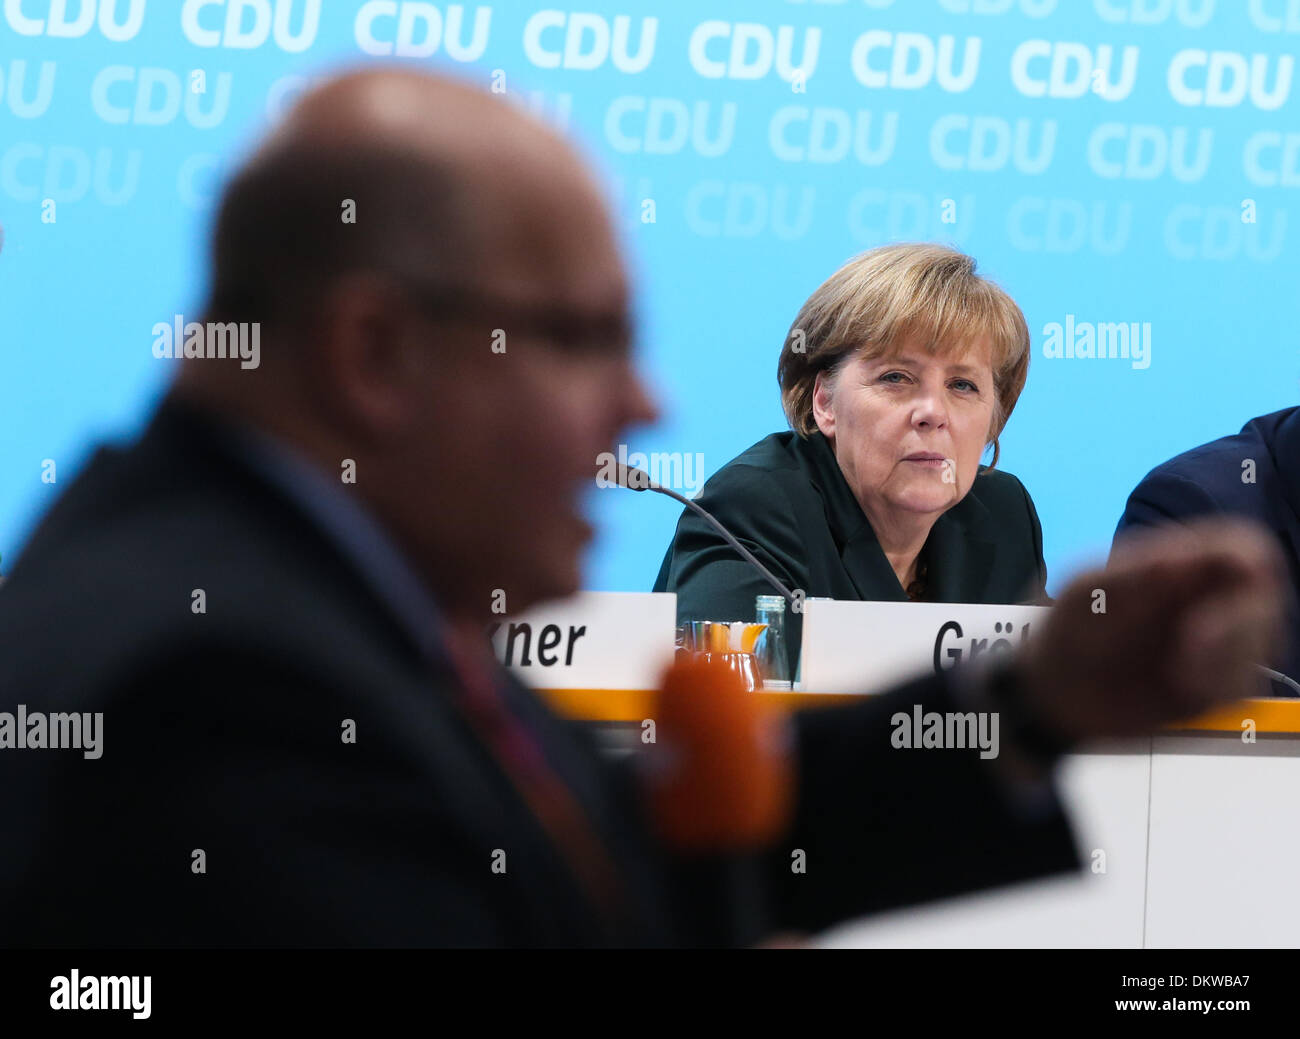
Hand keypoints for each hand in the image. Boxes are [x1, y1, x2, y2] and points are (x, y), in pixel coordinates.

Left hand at [1015, 517, 1285, 744]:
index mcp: (1180, 562)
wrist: (1054, 695)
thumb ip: (1131, 577)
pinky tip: (1176, 688)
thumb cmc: (1067, 632)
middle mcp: (1208, 597)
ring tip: (1173, 673)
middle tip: (1188, 647)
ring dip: (1224, 661)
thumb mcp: (1085, 596)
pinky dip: (1216, 688)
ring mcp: (1218, 642)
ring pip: (1262, 641)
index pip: (1240, 543)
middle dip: (1237, 624)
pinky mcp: (1217, 685)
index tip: (1218, 595)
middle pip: (1266, 594)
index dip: (1246, 562)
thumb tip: (1179, 562)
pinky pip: (1242, 686)